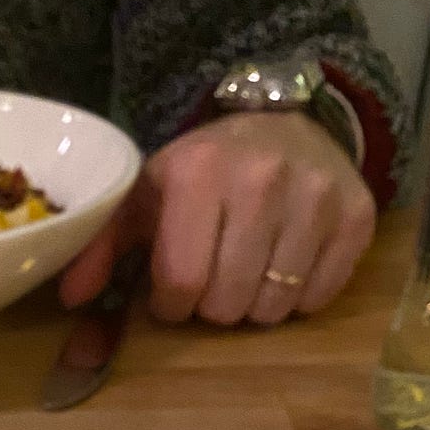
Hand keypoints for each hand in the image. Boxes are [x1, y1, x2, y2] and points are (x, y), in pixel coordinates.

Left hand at [60, 112, 376, 326]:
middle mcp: (262, 178)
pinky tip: (286, 263)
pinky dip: (299, 297)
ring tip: (249, 269)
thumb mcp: (146, 197)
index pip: (180, 286)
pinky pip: (318, 299)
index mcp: (198, 173)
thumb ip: (100, 247)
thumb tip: (71, 299)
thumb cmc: (205, 172)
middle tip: (215, 274)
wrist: (288, 122)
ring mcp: (316, 196)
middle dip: (212, 305)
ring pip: (273, 307)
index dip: (171, 302)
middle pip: (226, 305)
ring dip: (255, 304)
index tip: (174, 286)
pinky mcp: (357, 215)